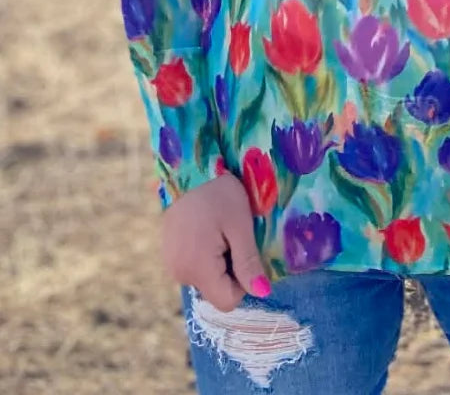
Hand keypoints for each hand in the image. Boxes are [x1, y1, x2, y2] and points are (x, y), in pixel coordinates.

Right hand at [160, 173, 270, 311]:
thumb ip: (248, 262)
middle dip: (230, 270)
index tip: (244, 252)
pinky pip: (194, 266)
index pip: (227, 301)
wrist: (188, 167)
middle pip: (216, 290)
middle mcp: (179, 272)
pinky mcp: (169, 254)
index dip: (243, 283)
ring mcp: (171, 263)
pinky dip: (205, 255)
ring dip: (218, 262)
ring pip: (206, 278)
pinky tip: (207, 229)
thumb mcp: (240, 225)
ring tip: (218, 229)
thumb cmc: (219, 192)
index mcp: (197, 268)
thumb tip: (262, 293)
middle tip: (231, 235)